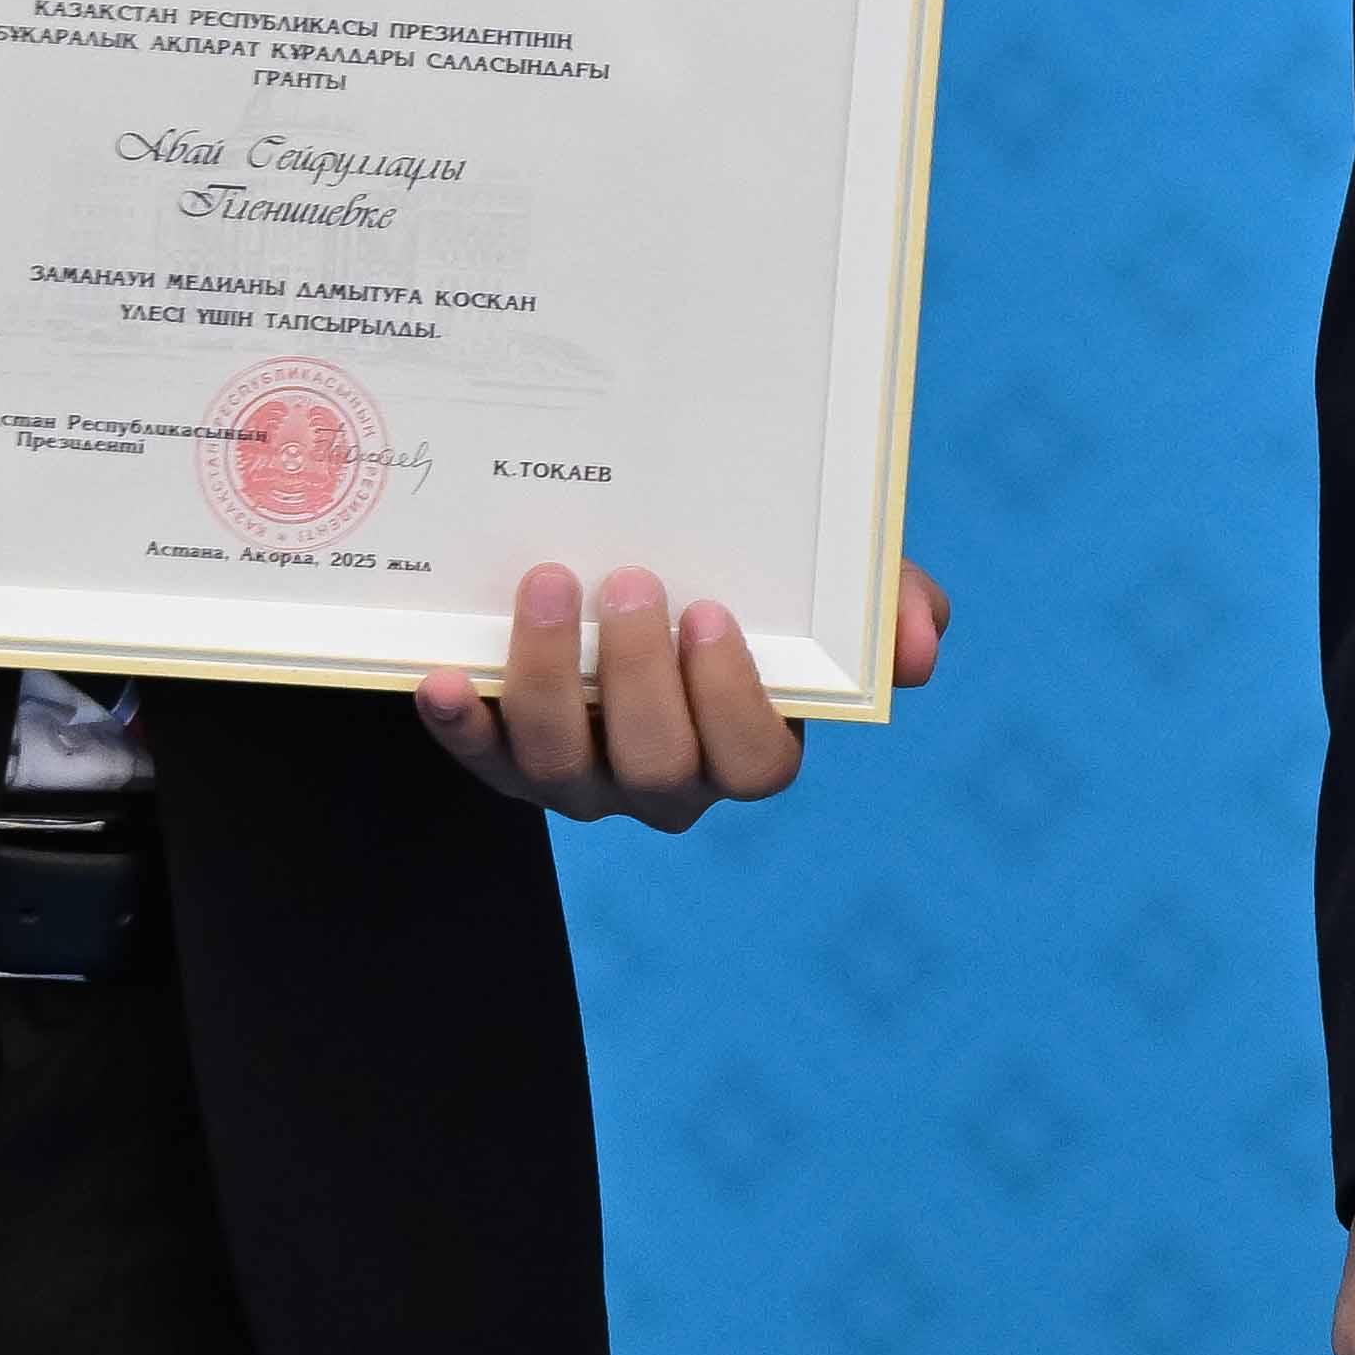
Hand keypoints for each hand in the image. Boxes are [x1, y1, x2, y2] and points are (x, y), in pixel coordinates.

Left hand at [414, 557, 946, 825]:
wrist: (624, 573)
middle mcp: (666, 781)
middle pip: (659, 770)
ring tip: (548, 584)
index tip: (712, 612)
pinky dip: (456, 725)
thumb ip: (886, 600)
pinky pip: (480, 761)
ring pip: (561, 767)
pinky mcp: (507, 758)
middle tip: (631, 580)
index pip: (756, 763)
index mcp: (747, 746)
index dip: (734, 700)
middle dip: (641, 678)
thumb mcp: (822, 581)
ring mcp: (583, 776)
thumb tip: (920, 644)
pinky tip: (434, 675)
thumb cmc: (746, 579)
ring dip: (548, 679)